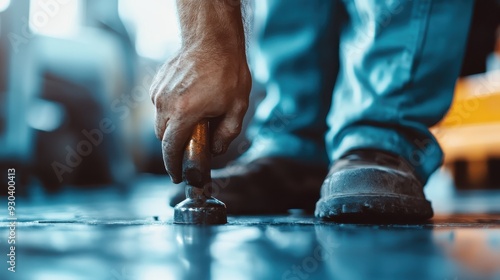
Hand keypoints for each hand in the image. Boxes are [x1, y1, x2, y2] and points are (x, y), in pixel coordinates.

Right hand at [150, 0, 250, 182]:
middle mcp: (165, 103)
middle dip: (174, 147)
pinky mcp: (157, 83)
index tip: (177, 176)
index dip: (173, 166)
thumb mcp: (237, 107)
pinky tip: (189, 102)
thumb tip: (216, 151)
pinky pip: (160, 106)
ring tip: (194, 121)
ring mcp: (159, 92)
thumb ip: (226, 135)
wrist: (213, 39)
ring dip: (172, 128)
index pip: (170, 149)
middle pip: (163, 138)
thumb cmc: (228, 72)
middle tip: (192, 147)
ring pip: (159, 122)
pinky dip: (170, 111)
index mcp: (184, 113)